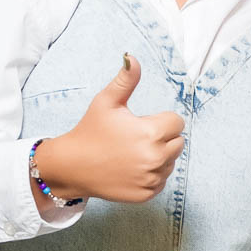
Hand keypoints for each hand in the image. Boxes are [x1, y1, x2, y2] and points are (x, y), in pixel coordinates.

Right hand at [38, 54, 184, 201]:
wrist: (72, 166)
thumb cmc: (90, 130)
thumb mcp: (106, 102)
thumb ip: (126, 80)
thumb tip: (132, 56)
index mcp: (151, 133)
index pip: (177, 122)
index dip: (160, 120)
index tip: (141, 123)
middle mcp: (155, 158)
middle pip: (178, 142)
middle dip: (162, 138)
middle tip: (135, 138)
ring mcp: (151, 179)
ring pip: (171, 162)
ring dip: (159, 157)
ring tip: (132, 153)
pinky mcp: (147, 194)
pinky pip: (162, 181)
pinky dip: (151, 175)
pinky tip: (131, 169)